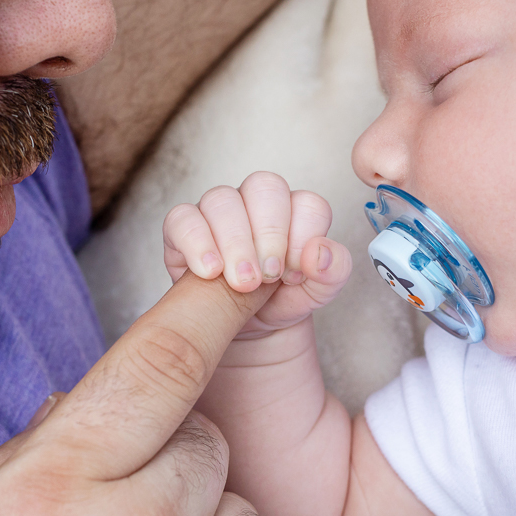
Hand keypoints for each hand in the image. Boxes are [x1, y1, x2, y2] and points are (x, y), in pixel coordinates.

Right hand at [163, 171, 351, 335]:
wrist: (246, 328)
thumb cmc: (281, 300)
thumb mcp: (317, 292)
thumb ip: (333, 271)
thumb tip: (318, 252)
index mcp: (295, 211)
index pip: (307, 204)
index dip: (303, 239)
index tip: (293, 274)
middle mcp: (256, 202)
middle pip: (265, 187)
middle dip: (269, 234)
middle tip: (268, 277)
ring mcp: (218, 211)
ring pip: (222, 200)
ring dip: (234, 242)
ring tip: (241, 282)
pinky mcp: (183, 228)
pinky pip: (182, 218)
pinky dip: (196, 243)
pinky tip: (210, 271)